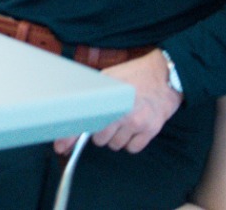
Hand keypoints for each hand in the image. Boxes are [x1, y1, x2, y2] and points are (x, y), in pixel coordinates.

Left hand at [53, 50, 181, 155]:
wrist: (165, 76)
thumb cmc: (134, 76)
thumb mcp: (109, 77)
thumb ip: (93, 94)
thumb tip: (73, 111)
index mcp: (107, 94)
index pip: (83, 119)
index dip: (69, 136)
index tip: (60, 147)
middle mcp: (120, 109)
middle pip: (99, 138)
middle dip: (101, 132)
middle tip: (109, 120)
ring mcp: (136, 121)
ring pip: (115, 145)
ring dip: (116, 137)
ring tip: (124, 121)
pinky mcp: (150, 129)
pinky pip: (132, 148)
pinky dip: (131, 142)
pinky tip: (134, 128)